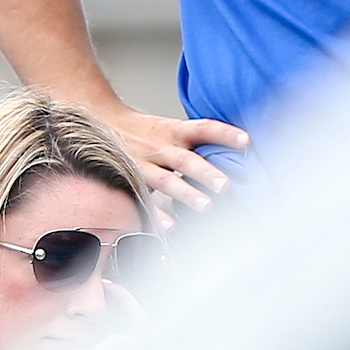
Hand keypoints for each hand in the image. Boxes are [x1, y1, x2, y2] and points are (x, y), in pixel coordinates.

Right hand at [98, 104, 248, 213]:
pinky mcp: (130, 181)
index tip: (246, 140)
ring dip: (186, 194)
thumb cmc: (146, 130)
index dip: (224, 133)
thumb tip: (236, 146)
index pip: (203, 128)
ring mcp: (144, 164)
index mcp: (173, 130)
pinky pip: (143, 200)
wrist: (102, 123)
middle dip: (206, 172)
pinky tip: (170, 226)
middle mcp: (160, 147)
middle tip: (227, 185)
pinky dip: (156, 214)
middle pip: (186, 159)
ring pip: (166, 181)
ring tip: (206, 206)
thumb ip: (195, 139)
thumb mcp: (171, 126)